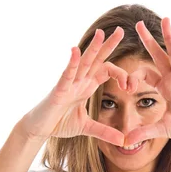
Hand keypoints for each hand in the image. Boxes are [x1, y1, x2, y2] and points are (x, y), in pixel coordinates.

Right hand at [19, 27, 128, 146]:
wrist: (39, 129)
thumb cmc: (59, 124)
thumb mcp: (87, 128)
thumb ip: (104, 132)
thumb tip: (123, 141)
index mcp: (87, 86)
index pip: (106, 71)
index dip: (121, 74)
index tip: (131, 86)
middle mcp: (79, 81)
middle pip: (97, 59)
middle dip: (108, 45)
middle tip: (122, 30)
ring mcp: (69, 84)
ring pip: (83, 62)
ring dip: (92, 48)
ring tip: (101, 33)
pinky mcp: (58, 90)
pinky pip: (66, 74)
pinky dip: (72, 63)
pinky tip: (76, 52)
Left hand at [123, 17, 170, 146]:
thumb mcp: (160, 129)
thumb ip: (143, 132)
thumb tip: (125, 142)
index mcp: (164, 86)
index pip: (145, 73)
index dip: (133, 76)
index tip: (125, 86)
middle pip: (158, 54)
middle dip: (148, 39)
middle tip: (138, 24)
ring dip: (169, 35)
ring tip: (165, 19)